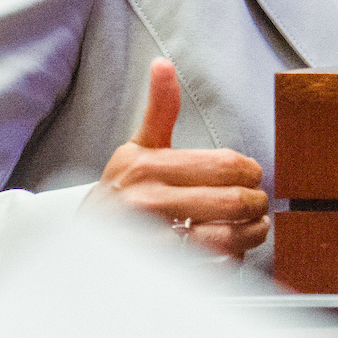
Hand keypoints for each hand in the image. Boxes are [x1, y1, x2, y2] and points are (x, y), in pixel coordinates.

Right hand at [88, 58, 269, 259]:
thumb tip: (163, 65)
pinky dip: (228, 264)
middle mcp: (146, 202)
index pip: (225, 165)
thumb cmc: (118, 195)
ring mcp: (150, 241)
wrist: (78, 248)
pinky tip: (226, 256)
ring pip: (226, 238)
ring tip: (251, 232)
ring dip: (249, 236)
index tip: (252, 178)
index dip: (249, 172)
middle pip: (233, 201)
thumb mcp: (135, 150)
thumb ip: (160, 110)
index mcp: (149, 167)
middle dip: (256, 206)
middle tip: (258, 209)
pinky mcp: (157, 272)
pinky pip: (209, 269)